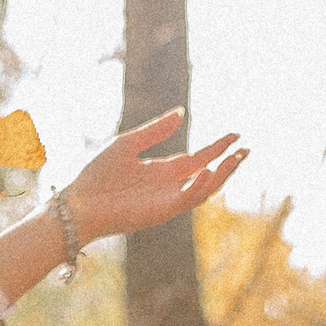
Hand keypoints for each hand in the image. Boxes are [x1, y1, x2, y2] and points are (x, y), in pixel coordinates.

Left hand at [63, 108, 245, 242]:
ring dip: (222, 175)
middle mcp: (169, 188)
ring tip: (235, 158)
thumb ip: (156, 130)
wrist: (79, 203)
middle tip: (246, 148)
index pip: (198, 159)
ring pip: (203, 190)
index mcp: (162, 172)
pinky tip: (207, 169)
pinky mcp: (160, 212)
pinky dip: (199, 186)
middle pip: (208, 175)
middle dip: (228, 163)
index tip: (235, 134)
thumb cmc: (98, 176)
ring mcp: (166, 201)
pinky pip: (187, 200)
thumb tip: (181, 112)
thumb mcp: (129, 144)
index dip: (217, 147)